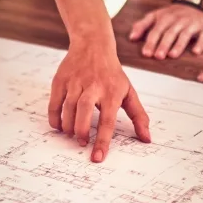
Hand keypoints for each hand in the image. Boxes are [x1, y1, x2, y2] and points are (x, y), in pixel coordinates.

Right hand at [49, 37, 151, 162]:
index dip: (102, 141)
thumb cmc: (112, 74)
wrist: (93, 45)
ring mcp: (75, 82)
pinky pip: (55, 102)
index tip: (97, 157)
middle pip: (84, 111)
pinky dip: (55, 117)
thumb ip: (138, 116)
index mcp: (112, 92)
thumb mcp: (129, 92)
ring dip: (68, 126)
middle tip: (82, 143)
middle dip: (82, 131)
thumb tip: (147, 139)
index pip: (108, 120)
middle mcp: (93, 86)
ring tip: (72, 135)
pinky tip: (59, 126)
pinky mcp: (61, 80)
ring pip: (68, 107)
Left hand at [128, 3, 202, 59]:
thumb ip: (143, 25)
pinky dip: (200, 43)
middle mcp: (179, 20)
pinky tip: (195, 52)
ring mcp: (193, 24)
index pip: (156, 30)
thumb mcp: (157, 16)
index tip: (146, 53)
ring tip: (173, 55)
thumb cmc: (174, 14)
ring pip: (185, 34)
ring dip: (178, 45)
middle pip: (170, 33)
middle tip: (158, 56)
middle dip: (163, 44)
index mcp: (165, 18)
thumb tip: (131, 38)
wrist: (197, 1)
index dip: (151, 42)